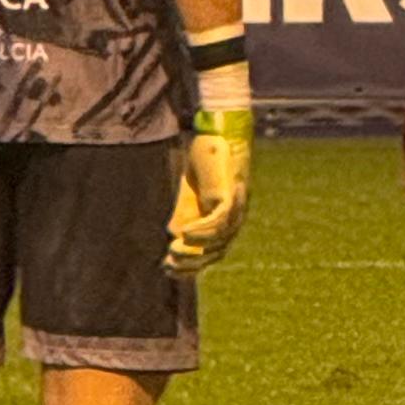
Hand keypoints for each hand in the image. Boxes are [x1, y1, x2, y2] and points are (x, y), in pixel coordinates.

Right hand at [167, 103, 250, 273]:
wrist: (215, 136)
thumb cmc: (203, 163)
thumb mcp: (190, 193)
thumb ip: (184, 213)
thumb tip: (173, 235)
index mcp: (225, 222)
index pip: (211, 253)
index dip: (191, 265)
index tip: (168, 268)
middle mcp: (234, 219)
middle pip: (217, 252)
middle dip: (193, 262)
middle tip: (169, 263)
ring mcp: (236, 209)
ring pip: (219, 241)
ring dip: (195, 249)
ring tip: (173, 250)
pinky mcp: (232, 197)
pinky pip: (218, 222)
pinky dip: (201, 231)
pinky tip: (183, 233)